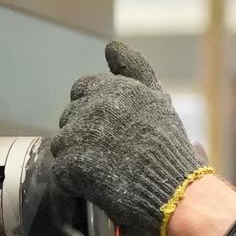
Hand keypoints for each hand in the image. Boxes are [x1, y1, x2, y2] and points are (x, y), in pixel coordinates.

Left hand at [29, 42, 211, 235]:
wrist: (173, 189)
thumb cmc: (167, 145)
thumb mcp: (156, 97)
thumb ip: (133, 67)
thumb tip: (111, 46)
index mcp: (112, 88)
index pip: (82, 90)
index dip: (92, 109)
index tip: (109, 128)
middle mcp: (93, 106)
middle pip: (69, 117)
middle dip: (83, 132)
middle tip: (109, 151)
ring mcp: (80, 136)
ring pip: (62, 144)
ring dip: (77, 156)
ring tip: (105, 169)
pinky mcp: (71, 165)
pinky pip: (61, 172)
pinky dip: (75, 181)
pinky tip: (98, 184)